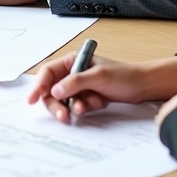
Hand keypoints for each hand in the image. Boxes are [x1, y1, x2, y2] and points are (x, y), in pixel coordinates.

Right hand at [27, 53, 176, 123]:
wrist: (144, 86)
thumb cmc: (124, 75)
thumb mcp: (98, 76)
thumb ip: (74, 83)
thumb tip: (54, 92)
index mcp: (72, 61)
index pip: (48, 73)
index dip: (38, 85)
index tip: (32, 99)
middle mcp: (73, 73)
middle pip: (53, 90)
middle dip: (56, 104)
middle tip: (62, 115)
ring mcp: (81, 86)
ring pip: (65, 101)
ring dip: (72, 107)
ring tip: (85, 109)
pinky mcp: (89, 97)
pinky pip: (78, 106)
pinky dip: (85, 109)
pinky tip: (96, 105)